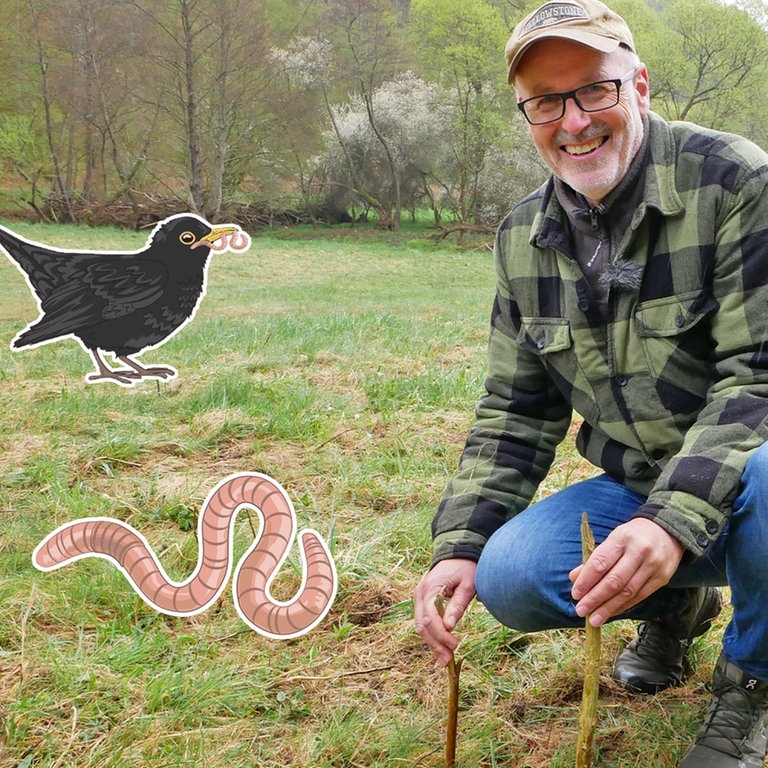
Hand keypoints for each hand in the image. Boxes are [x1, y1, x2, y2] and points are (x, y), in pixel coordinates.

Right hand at [414, 559, 476, 666]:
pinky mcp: (422, 601)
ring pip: (420, 625)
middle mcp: (420, 593)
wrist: (457, 554)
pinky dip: (431, 635)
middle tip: (448, 661)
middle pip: (422, 624)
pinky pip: (424, 621)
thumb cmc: (465, 568)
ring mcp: (419, 597)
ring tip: (444, 660)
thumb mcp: (468, 585)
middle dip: (434, 644)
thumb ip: (458, 605)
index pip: (430, 617)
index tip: (455, 645)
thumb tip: (450, 626)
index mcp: (430, 588)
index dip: (441, 635)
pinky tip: (440, 648)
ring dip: (432, 643)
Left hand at [569, 518, 683, 626]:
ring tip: (594, 619)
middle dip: (595, 598)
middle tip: (581, 611)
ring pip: (627, 592)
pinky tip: (610, 613)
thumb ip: (594, 558)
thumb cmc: (632, 536)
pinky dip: (623, 606)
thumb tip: (574, 578)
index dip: (586, 580)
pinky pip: (639, 596)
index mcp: (622, 538)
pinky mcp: (662, 578)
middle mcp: (639, 552)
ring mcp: (653, 566)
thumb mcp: (612, 538)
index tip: (575, 594)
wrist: (667, 532)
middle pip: (614, 581)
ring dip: (608, 608)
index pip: (600, 562)